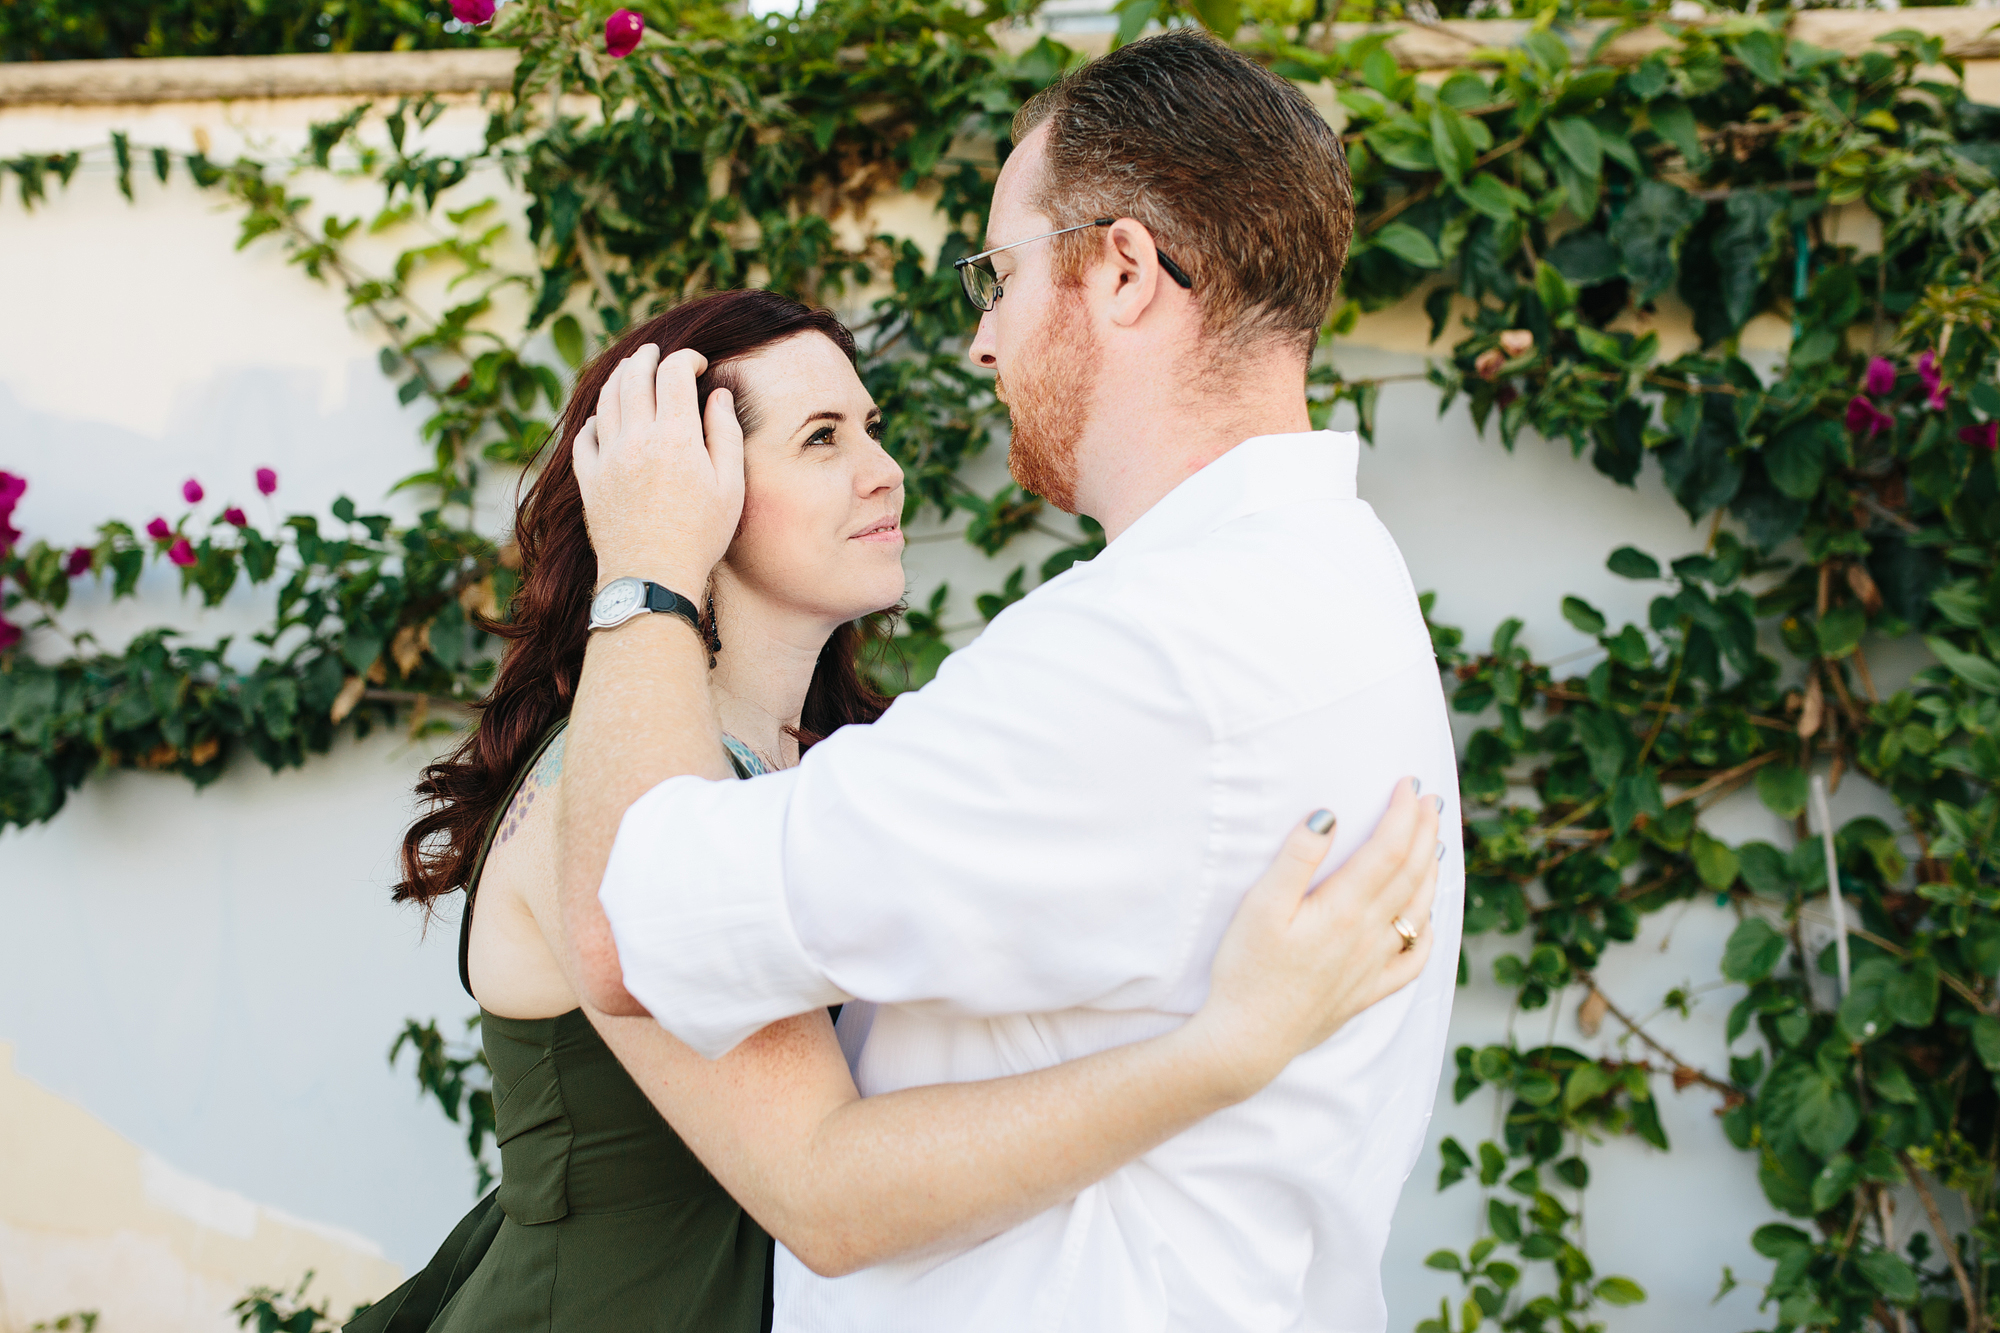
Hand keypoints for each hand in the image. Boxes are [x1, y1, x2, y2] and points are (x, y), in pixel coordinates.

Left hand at [571, 345, 744, 590]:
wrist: (651, 576)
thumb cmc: (700, 535)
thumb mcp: (730, 486)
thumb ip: (725, 434)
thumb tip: (719, 395)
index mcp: (675, 437)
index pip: (674, 374)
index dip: (687, 359)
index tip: (698, 366)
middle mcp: (636, 439)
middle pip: (634, 376)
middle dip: (648, 358)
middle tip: (656, 354)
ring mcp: (607, 457)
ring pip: (606, 399)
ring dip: (620, 378)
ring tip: (630, 371)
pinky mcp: (589, 479)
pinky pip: (584, 435)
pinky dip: (595, 419)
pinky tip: (605, 419)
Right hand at [1183, 778, 1443, 1100]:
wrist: (1248, 1041)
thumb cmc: (1246, 971)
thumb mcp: (1260, 906)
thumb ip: (1297, 858)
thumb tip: (1329, 815)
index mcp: (1344, 909)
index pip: (1389, 849)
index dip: (1404, 813)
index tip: (1409, 783)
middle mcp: (1369, 936)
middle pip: (1411, 874)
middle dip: (1424, 831)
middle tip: (1431, 800)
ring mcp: (1373, 967)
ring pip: (1418, 912)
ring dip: (1432, 872)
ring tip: (1436, 844)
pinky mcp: (1366, 993)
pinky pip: (1412, 961)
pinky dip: (1427, 933)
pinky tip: (1426, 920)